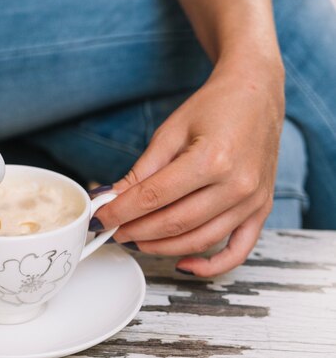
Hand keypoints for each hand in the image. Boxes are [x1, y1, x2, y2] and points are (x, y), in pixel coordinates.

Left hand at [93, 57, 284, 276]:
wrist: (255, 96)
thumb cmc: (212, 108)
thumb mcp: (170, 132)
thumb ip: (142, 170)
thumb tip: (112, 198)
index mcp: (211, 159)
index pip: (154, 196)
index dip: (121, 211)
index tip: (100, 218)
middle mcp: (237, 184)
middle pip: (175, 222)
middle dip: (136, 231)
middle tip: (113, 230)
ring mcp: (253, 201)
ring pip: (200, 239)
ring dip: (162, 247)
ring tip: (135, 241)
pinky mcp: (261, 209)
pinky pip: (238, 250)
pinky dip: (211, 265)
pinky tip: (182, 264)